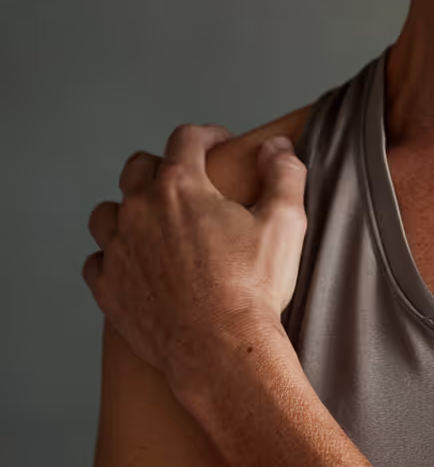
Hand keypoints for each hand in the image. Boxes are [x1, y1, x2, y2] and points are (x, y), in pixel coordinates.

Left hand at [83, 124, 306, 388]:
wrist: (221, 351)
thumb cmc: (253, 286)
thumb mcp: (285, 221)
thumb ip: (283, 173)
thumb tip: (277, 147)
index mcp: (181, 186)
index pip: (185, 137)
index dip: (206, 134)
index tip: (219, 143)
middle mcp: (140, 211)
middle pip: (136, 167)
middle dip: (162, 165)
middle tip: (188, 181)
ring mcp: (118, 251)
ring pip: (106, 212)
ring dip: (128, 209)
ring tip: (154, 221)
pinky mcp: (108, 289)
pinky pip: (96, 260)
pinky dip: (114, 255)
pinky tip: (137, 262)